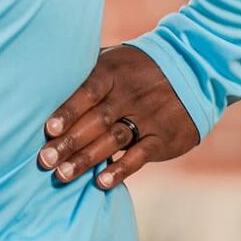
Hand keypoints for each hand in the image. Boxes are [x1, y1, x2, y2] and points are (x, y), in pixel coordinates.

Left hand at [38, 44, 201, 190]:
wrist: (195, 69)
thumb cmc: (139, 68)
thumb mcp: (115, 58)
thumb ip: (85, 69)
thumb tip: (44, 76)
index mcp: (114, 73)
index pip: (87, 91)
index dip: (67, 111)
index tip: (47, 130)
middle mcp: (130, 95)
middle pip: (96, 120)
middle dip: (68, 142)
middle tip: (44, 161)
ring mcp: (148, 116)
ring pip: (113, 140)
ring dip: (87, 159)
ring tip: (63, 175)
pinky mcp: (163, 137)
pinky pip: (140, 155)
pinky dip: (121, 169)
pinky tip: (102, 182)